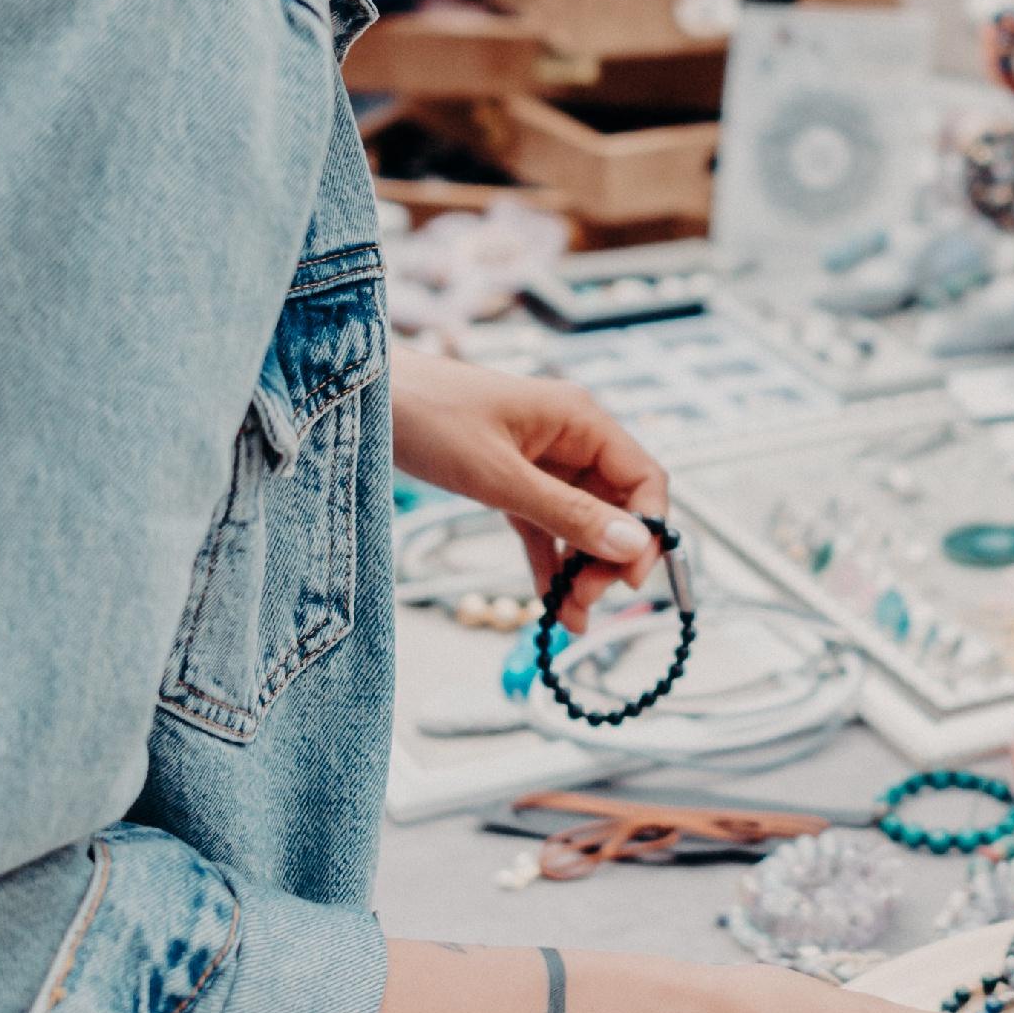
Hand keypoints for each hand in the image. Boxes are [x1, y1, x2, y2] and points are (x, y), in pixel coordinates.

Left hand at [390, 347, 667, 621]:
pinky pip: (546, 526)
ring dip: (581, 568)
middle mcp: (571, 438)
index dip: (648, 532)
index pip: (644, 479)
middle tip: (583, 605)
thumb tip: (634, 545)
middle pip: (617, 507)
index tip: (629, 583)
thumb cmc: (428, 417)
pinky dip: (550, 561)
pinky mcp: (512, 479)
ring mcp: (543, 460)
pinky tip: (549, 602)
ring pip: (584, 522)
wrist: (365, 396)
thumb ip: (567, 512)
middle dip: (608, 560)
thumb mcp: (498, 475)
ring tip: (568, 616)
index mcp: (581, 420)